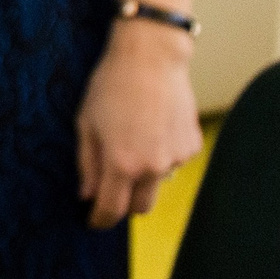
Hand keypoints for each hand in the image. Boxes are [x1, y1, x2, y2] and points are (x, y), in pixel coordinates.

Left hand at [77, 18, 201, 227]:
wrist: (152, 57)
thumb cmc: (112, 85)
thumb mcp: (85, 122)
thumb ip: (86, 163)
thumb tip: (86, 195)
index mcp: (122, 163)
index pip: (112, 209)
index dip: (100, 220)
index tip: (93, 221)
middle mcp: (154, 167)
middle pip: (141, 207)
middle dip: (124, 203)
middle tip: (110, 187)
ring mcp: (177, 158)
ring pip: (158, 184)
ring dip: (144, 175)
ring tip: (132, 138)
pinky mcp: (193, 146)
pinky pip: (173, 163)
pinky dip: (161, 155)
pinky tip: (151, 127)